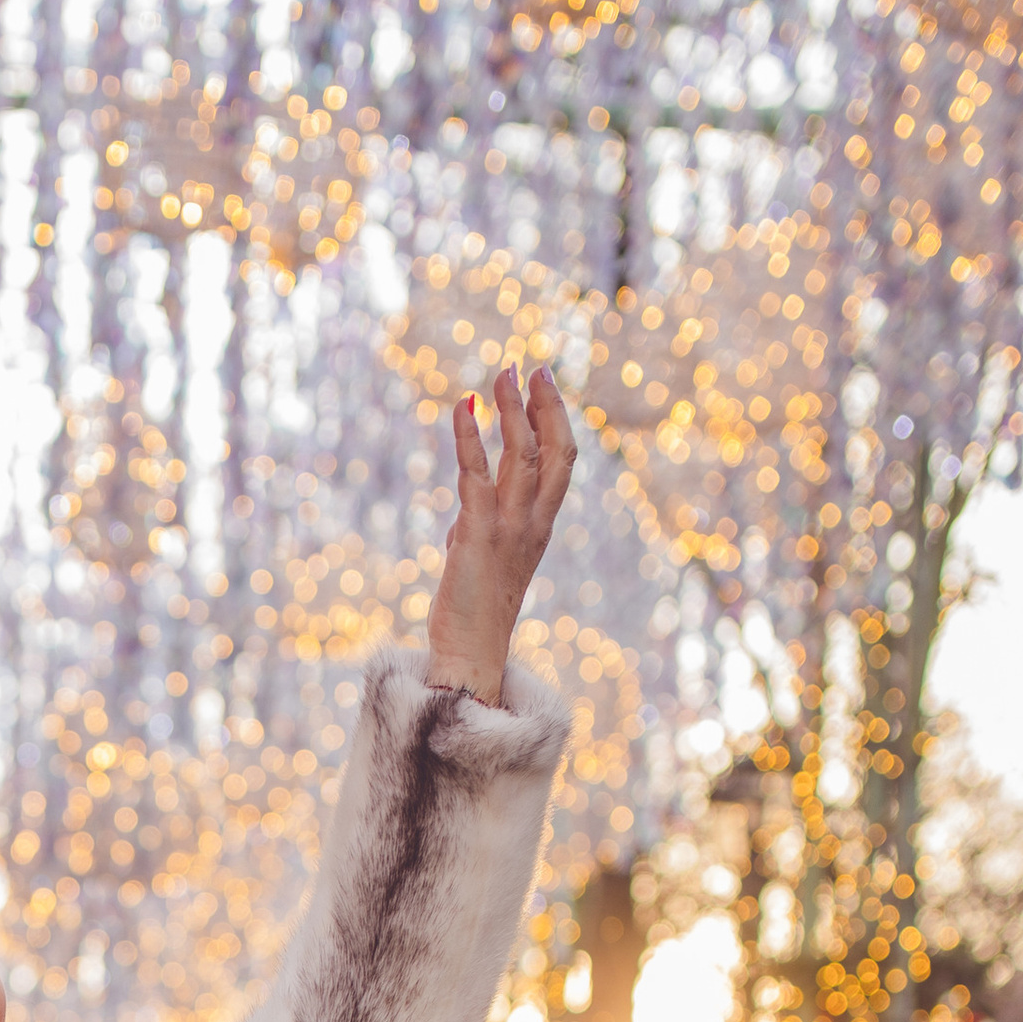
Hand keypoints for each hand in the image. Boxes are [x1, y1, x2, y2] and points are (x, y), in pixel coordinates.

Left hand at [424, 365, 578, 706]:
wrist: (469, 655)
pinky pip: (476, 476)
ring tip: (501, 374)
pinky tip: (461, 409)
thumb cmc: (472, 615)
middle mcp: (532, 523)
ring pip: (520, 456)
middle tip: (531, 366)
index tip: (543, 383)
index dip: (556, 419)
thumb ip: (479, 531)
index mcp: (539, 527)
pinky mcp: (476, 534)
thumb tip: (462, 517)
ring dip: (511, 411)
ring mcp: (508, 528)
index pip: (561, 462)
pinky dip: (469, 438)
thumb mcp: (481, 561)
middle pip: (553, 451)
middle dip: (545, 405)